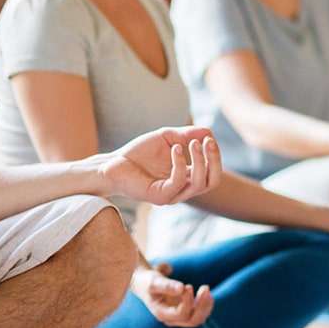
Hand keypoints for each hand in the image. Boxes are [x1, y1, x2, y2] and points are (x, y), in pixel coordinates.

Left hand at [97, 127, 220, 205]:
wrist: (113, 163)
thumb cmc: (139, 152)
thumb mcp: (168, 138)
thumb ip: (187, 135)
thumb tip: (209, 131)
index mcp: (186, 178)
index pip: (212, 172)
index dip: (215, 156)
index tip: (208, 137)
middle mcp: (182, 189)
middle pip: (211, 181)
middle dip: (214, 160)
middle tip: (208, 141)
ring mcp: (171, 195)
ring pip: (198, 184)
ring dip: (200, 161)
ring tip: (193, 143)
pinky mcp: (159, 196)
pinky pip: (177, 182)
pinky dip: (180, 163)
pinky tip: (175, 148)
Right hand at [133, 264, 212, 327]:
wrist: (145, 283)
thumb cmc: (148, 282)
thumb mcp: (154, 281)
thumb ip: (166, 285)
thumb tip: (181, 288)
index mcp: (162, 314)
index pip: (181, 314)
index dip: (187, 301)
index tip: (187, 286)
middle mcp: (171, 319)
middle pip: (192, 321)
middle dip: (202, 305)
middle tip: (205, 287)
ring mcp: (179, 317)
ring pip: (198, 319)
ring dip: (206, 305)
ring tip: (206, 288)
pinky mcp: (185, 311)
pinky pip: (200, 314)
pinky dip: (206, 305)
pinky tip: (206, 293)